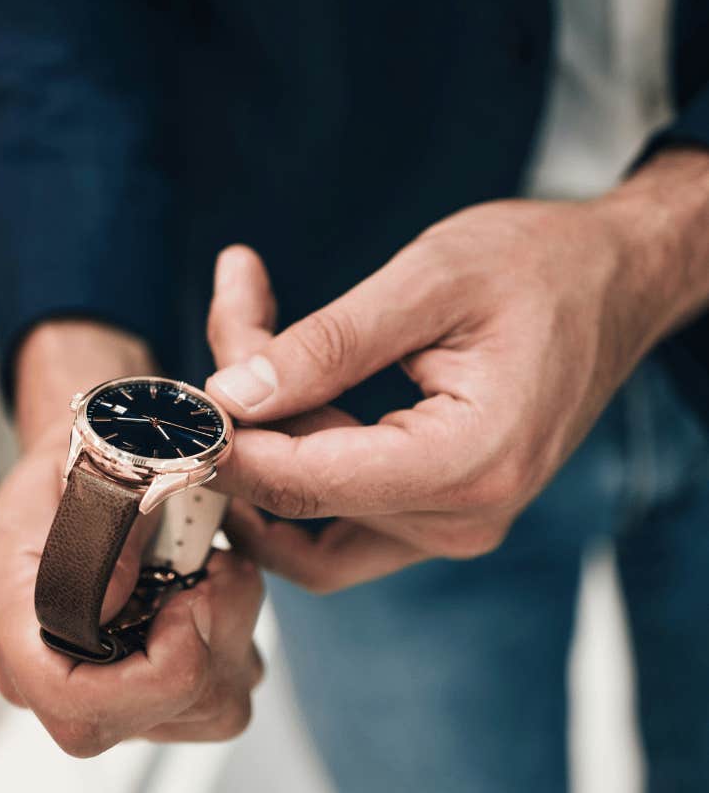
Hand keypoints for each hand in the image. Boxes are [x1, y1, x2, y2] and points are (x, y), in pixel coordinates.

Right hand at [0, 321, 263, 754]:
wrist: (92, 461)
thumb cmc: (77, 460)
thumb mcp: (81, 460)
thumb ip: (96, 524)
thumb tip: (111, 598)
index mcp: (17, 617)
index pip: (71, 701)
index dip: (146, 675)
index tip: (191, 604)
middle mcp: (57, 670)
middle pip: (148, 717)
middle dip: (208, 641)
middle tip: (219, 567)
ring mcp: (112, 686)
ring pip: (204, 710)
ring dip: (235, 632)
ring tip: (221, 566)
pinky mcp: (162, 685)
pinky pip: (227, 693)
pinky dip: (241, 636)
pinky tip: (222, 584)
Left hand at [206, 149, 708, 592]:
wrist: (613, 283)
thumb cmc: (540, 267)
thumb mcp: (429, 281)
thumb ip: (329, 344)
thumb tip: (233, 394)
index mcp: (470, 464)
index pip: (308, 482)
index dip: (227, 439)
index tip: (179, 387)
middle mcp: (462, 519)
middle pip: (297, 494)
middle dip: (246, 409)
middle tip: (239, 300)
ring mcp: (452, 524)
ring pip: (307, 514)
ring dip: (267, 435)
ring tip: (260, 326)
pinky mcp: (438, 510)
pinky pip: (339, 509)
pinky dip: (300, 449)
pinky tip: (291, 375)